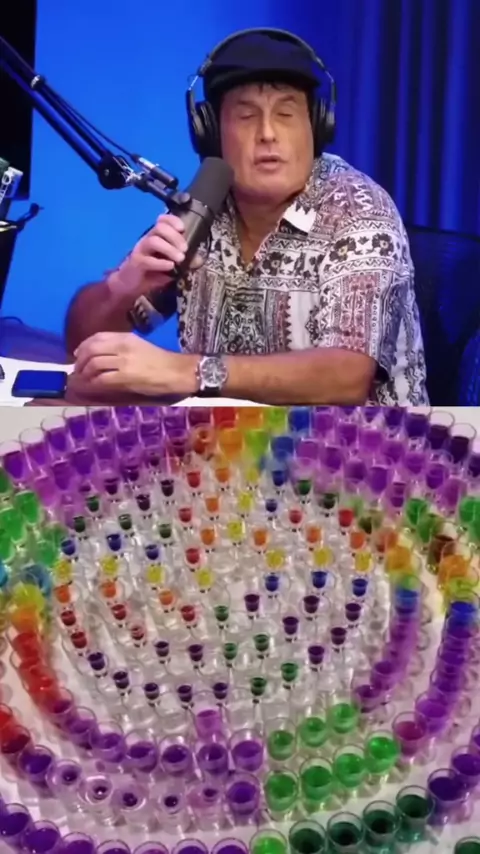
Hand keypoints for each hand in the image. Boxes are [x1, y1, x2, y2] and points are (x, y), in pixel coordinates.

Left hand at [72, 332, 196, 397]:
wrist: (175, 372)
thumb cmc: (158, 360)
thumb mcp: (138, 346)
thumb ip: (119, 347)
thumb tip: (99, 355)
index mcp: (125, 338)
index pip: (97, 337)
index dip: (83, 346)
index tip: (77, 354)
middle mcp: (122, 347)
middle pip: (91, 350)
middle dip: (80, 360)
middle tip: (78, 369)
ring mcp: (123, 362)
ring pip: (94, 364)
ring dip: (85, 372)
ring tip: (84, 378)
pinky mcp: (125, 377)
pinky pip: (102, 379)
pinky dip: (93, 382)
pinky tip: (92, 385)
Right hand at [111, 213, 202, 298]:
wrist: (130, 285)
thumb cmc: (151, 272)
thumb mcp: (171, 266)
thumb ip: (184, 262)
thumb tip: (199, 260)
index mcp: (156, 237)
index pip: (162, 221)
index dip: (172, 220)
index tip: (182, 228)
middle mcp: (147, 240)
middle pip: (159, 228)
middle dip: (175, 236)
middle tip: (185, 249)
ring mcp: (140, 250)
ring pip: (153, 241)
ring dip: (169, 248)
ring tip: (180, 258)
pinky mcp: (136, 263)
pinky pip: (147, 260)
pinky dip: (160, 263)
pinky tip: (170, 266)